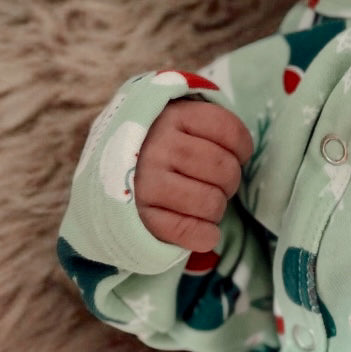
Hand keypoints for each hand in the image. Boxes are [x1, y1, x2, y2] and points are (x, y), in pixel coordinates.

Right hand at [133, 100, 253, 252]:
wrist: (106, 171)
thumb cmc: (159, 145)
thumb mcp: (180, 120)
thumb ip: (212, 127)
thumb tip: (244, 153)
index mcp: (173, 116)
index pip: (231, 131)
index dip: (242, 149)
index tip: (235, 155)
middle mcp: (157, 146)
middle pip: (225, 169)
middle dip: (229, 182)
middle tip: (215, 183)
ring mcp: (146, 182)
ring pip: (211, 202)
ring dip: (217, 209)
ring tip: (204, 204)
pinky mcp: (141, 216)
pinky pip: (189, 232)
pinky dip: (205, 236)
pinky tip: (204, 231)